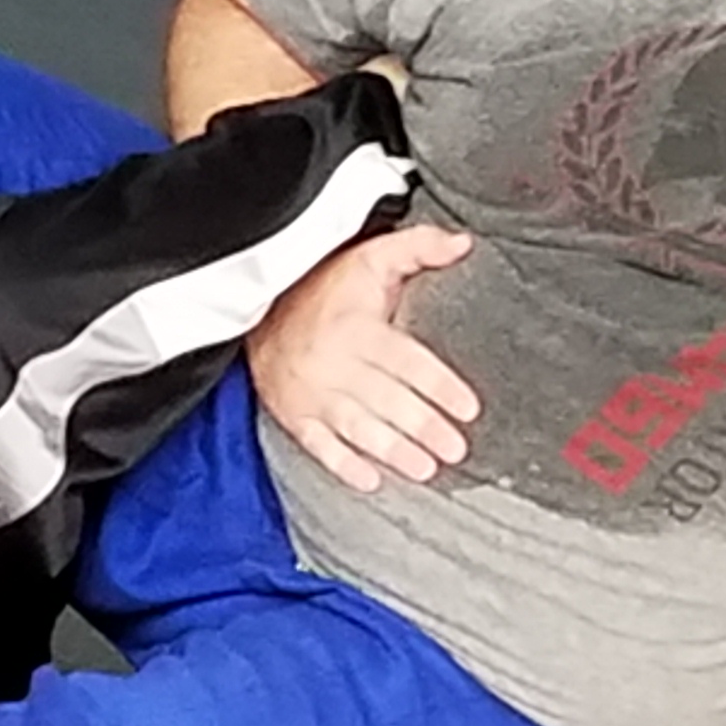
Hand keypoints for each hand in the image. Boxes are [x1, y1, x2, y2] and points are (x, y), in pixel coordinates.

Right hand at [248, 222, 482, 492]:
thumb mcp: (371, 255)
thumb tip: (463, 244)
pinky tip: (370, 480)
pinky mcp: (295, 415)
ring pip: (357, 427)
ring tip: (425, 469)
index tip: (468, 407)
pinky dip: (343, 465)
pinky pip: (318, 445)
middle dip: (423, 427)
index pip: (407, 361)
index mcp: (359, 327)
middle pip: (386, 400)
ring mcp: (312, 394)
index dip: (439, 385)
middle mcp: (335, 363)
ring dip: (392, 452)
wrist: (257, 309)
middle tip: (455, 449)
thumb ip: (418, 247)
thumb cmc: (325, 286)